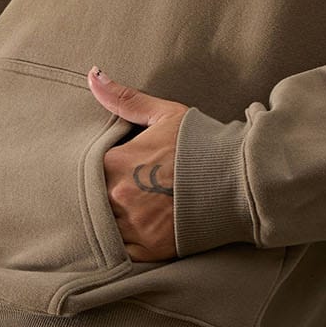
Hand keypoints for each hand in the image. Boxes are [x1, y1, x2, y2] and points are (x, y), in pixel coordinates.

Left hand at [87, 67, 184, 261]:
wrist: (240, 178)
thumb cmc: (201, 143)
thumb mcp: (164, 114)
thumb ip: (125, 99)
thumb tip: (92, 74)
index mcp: (117, 161)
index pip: (85, 169)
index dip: (95, 170)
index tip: (109, 170)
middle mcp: (119, 195)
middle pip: (92, 200)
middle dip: (101, 196)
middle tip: (119, 192)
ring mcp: (133, 224)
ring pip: (104, 227)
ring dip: (111, 221)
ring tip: (129, 212)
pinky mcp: (149, 249)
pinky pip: (122, 251)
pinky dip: (126, 244)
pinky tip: (138, 231)